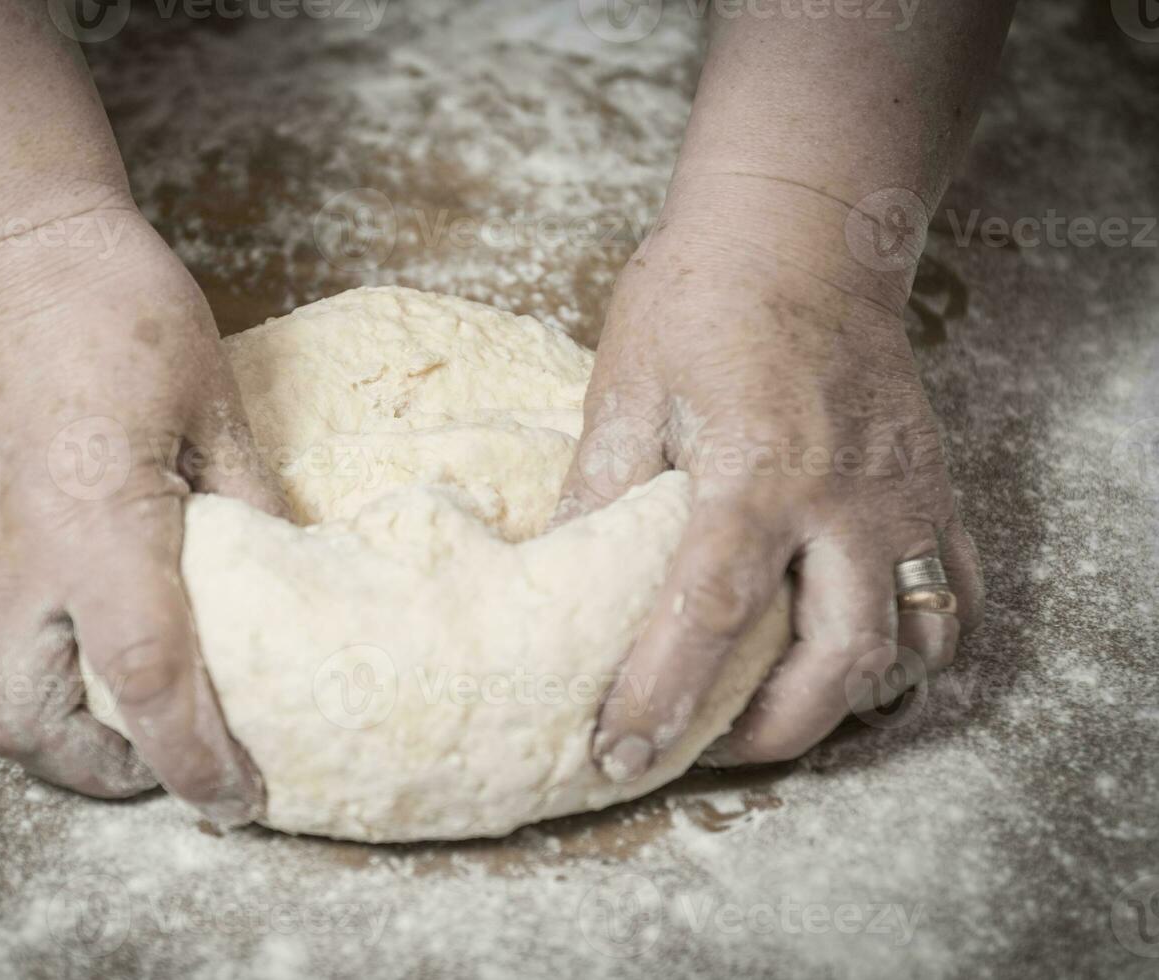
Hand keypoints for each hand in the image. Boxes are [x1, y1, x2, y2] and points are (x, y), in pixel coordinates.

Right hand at [0, 208, 281, 820]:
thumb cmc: (115, 311)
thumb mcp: (214, 402)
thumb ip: (248, 503)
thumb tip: (287, 575)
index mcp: (97, 524)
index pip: (148, 683)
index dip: (196, 760)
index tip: (235, 798)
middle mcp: (8, 559)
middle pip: (33, 729)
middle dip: (102, 771)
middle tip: (159, 753)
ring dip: (40, 737)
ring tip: (98, 715)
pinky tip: (36, 656)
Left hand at [557, 196, 982, 777]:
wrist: (800, 228)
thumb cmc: (699, 297)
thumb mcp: (625, 387)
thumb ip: (598, 489)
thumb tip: (555, 574)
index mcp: (757, 473)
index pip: (710, 614)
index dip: (662, 697)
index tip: (619, 755)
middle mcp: (844, 500)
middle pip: (834, 663)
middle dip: (770, 733)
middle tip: (704, 754)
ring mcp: (903, 499)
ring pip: (907, 647)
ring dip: (845, 701)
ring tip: (777, 712)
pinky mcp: (934, 488)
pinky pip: (953, 596)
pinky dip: (917, 648)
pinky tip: (863, 656)